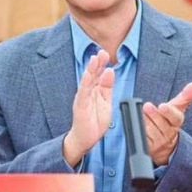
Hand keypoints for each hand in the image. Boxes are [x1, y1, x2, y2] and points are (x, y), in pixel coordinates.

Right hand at [63, 49, 114, 166]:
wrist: (85, 139)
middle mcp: (88, 92)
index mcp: (95, 91)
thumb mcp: (106, 102)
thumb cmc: (95, 122)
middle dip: (97, 63)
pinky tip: (87, 75)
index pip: (99, 75)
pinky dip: (85, 83)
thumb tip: (110, 72)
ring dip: (90, 70)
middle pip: (93, 75)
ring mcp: (83, 98)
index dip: (102, 64)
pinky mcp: (80, 106)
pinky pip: (83, 93)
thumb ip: (107, 88)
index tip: (107, 54)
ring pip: (87, 81)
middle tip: (102, 52)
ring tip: (94, 59)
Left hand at [142, 82, 191, 165]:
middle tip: (147, 106)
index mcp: (176, 122)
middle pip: (161, 124)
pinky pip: (143, 140)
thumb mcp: (176, 110)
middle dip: (154, 115)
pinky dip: (139, 133)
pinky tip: (136, 126)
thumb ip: (184, 97)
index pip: (175, 117)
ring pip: (151, 132)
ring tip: (140, 114)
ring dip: (145, 122)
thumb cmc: (168, 121)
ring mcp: (159, 142)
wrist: (164, 145)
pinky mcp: (149, 148)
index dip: (169, 112)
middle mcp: (169, 134)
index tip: (162, 105)